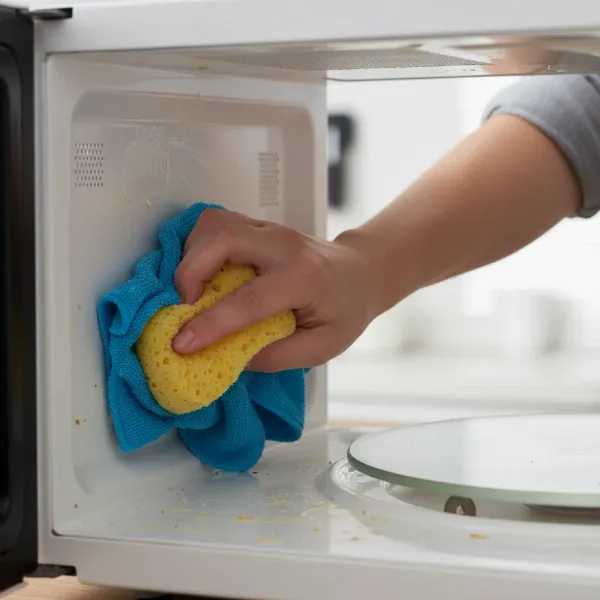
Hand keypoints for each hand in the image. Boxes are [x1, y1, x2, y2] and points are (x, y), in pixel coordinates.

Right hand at [172, 209, 375, 371]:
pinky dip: (199, 245)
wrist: (361, 273)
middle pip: (224, 238)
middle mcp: (283, 245)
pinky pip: (217, 224)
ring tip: (191, 290)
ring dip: (191, 255)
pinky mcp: (258, 226)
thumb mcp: (322, 346)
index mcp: (303, 278)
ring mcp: (269, 229)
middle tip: (184, 307)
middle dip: (190, 272)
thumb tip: (229, 358)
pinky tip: (202, 271)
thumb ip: (276, 356)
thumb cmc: (345, 311)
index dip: (212, 323)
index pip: (250, 299)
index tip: (182, 344)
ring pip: (216, 224)